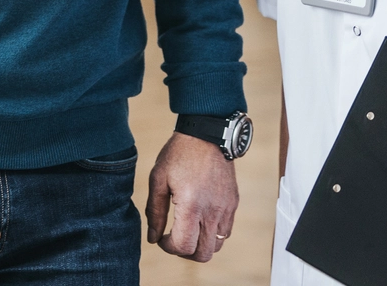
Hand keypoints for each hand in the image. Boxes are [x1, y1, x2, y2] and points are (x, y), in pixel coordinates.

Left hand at [145, 132, 238, 261]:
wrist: (207, 132)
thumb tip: (153, 238)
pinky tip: (201, 218)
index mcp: (191, 205)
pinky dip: (213, 233)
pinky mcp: (233, 202)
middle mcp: (212, 210)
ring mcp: (226, 207)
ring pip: (216, 246)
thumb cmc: (180, 153)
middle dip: (185, 252)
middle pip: (203, 254)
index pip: (183, 246)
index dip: (168, 248)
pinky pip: (226, 231)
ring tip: (188, 229)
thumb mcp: (158, 178)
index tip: (162, 237)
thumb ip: (154, 211)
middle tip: (175, 237)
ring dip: (201, 245)